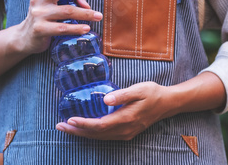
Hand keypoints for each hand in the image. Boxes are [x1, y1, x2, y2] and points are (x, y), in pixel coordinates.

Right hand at [15, 0, 102, 54]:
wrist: (26, 37)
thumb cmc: (44, 18)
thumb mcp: (54, 5)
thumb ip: (70, 0)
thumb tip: (87, 6)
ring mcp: (38, 14)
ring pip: (67, 10)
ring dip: (85, 13)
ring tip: (98, 15)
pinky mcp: (40, 29)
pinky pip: (62, 28)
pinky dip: (76, 28)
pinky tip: (86, 28)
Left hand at [56, 81, 173, 139]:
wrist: (167, 104)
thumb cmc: (153, 93)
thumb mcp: (139, 89)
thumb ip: (122, 94)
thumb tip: (105, 99)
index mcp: (126, 118)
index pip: (100, 125)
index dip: (83, 124)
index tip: (69, 119)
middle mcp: (125, 130)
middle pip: (96, 134)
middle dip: (77, 131)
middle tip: (59, 126)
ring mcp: (126, 133)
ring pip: (100, 137)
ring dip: (82, 133)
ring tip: (67, 128)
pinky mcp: (126, 132)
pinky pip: (105, 136)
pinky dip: (92, 134)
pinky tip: (84, 128)